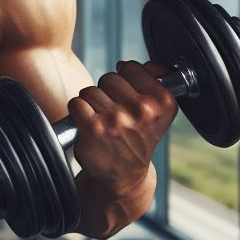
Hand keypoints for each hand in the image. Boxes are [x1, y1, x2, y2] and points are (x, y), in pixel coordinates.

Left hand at [67, 60, 177, 194]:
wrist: (124, 175)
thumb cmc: (138, 139)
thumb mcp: (159, 112)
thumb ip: (152, 82)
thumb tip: (133, 64)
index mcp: (162, 102)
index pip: (131, 67)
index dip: (124, 80)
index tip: (128, 96)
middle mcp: (142, 110)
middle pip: (109, 78)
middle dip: (106, 92)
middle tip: (114, 112)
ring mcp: (116, 119)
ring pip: (91, 91)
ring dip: (91, 104)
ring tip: (103, 120)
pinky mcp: (93, 129)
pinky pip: (76, 103)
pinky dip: (78, 112)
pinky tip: (89, 125)